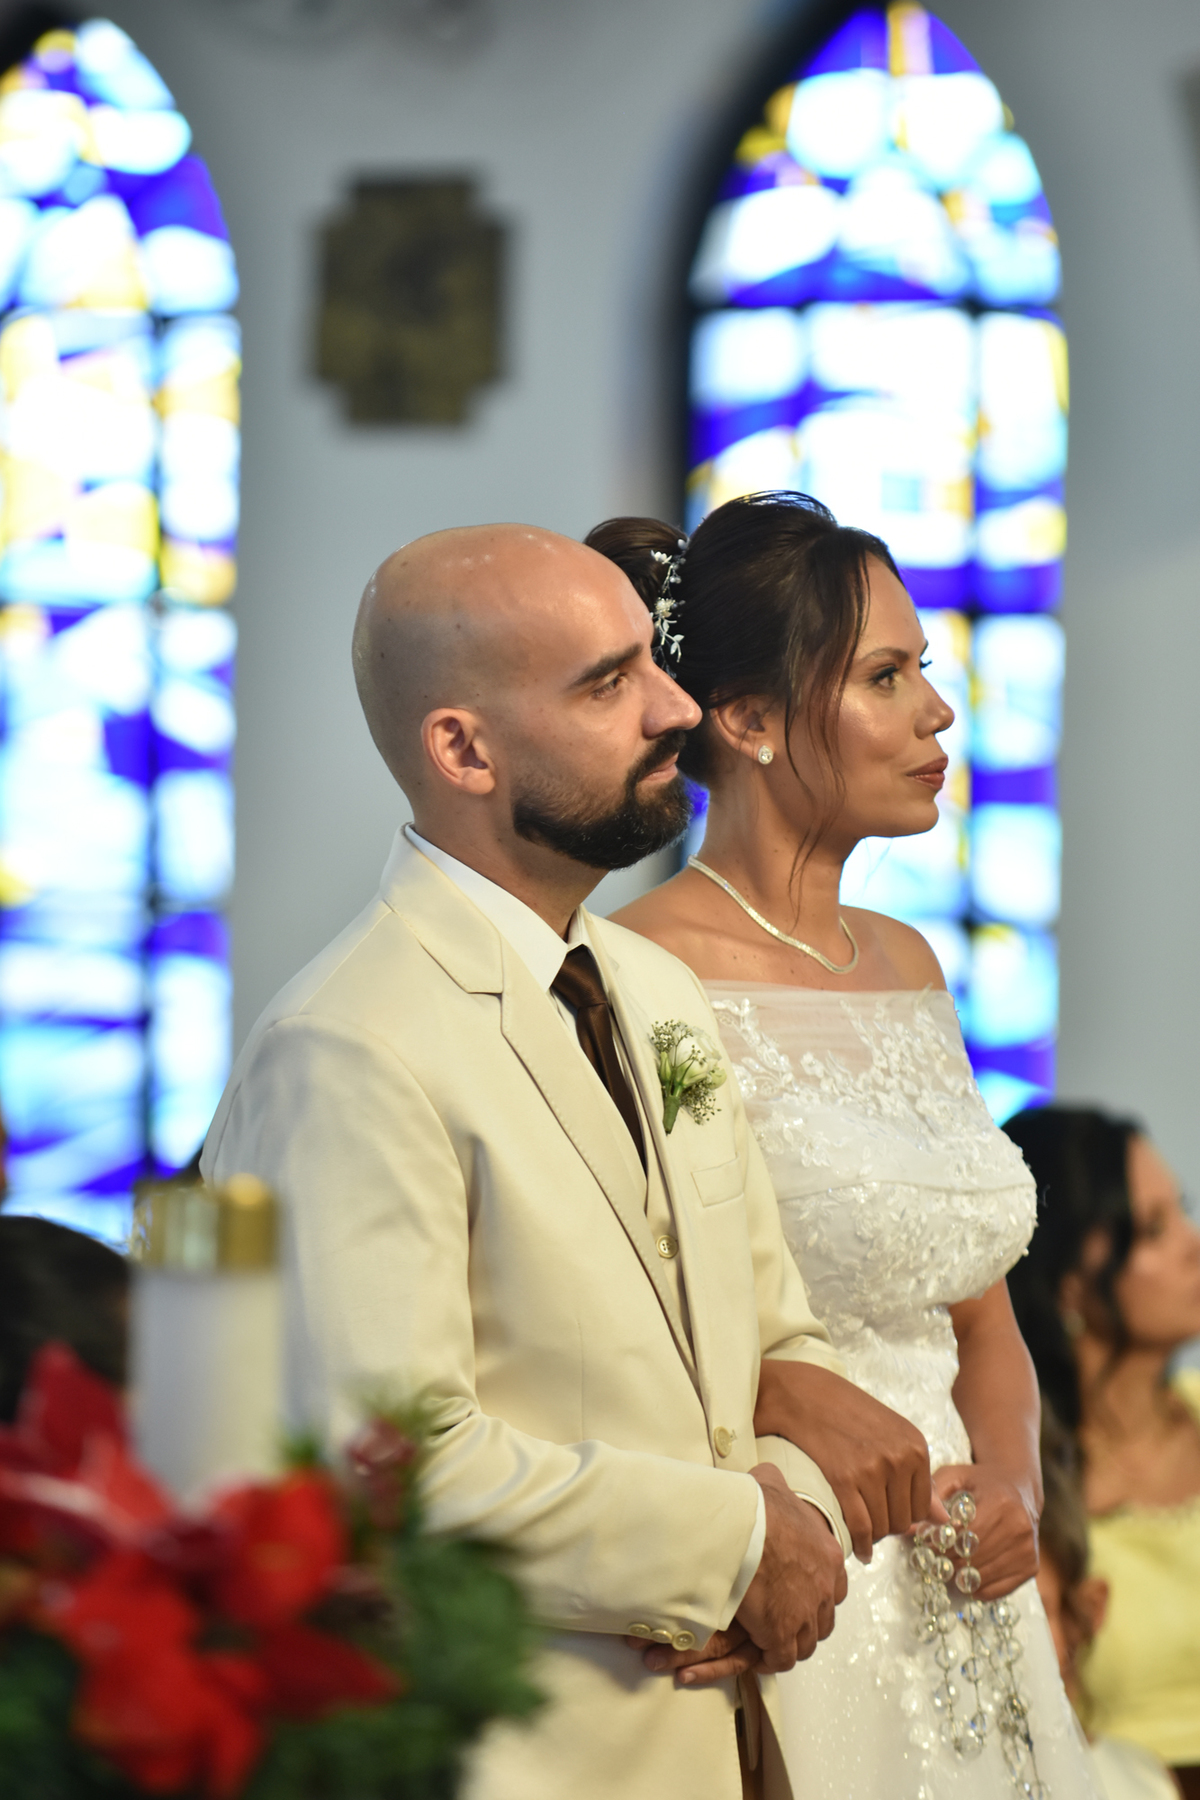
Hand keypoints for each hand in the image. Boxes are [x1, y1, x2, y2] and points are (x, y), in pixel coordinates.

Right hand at [628, 1467, 847, 1686]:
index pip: (835, 1585)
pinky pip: (782, 1658)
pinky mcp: (782, 1633)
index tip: (800, 1594)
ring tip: (770, 1640)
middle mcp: (825, 1586)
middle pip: (823, 1618)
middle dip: (806, 1622)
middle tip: (784, 1620)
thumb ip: (777, 1484)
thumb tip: (768, 1477)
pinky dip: (772, 1659)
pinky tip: (759, 1654)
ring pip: (806, 1642)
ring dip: (790, 1643)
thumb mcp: (771, 1483)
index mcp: (828, 1554)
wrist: (740, 1528)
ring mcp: (806, 1612)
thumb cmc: (754, 1504)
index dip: (818, 1593)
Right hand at [755, 1361, 934, 1561]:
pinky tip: (859, 1549)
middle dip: (889, 1527)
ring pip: (883, 1527)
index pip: (923, 1506)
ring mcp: (872, 1469)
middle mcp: (899, 1458)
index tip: (890, 1515)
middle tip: (873, 1522)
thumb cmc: (849, 1413)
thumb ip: (918, 1477)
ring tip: (863, 1532)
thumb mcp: (893, 1435)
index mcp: (916, 1446)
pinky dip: (861, 1544)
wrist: (805, 1395)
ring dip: (874, 1536)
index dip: (906, 1517)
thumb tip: (943, 1519)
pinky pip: (861, 1526)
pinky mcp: (843, 1478)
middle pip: (904, 1520)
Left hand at [932, 1462, 1038, 1600]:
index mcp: (1001, 1504)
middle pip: (970, 1559)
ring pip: (979, 1577)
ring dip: (957, 1575)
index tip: (926, 1541)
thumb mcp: (955, 1477)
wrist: (1020, 1489)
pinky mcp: (1031, 1567)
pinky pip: (993, 1590)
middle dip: (945, 1560)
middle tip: (932, 1556)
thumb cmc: (980, 1482)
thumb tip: (906, 1527)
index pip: (961, 1537)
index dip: (938, 1543)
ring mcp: (1027, 1550)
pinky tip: (966, 1571)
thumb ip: (931, 1497)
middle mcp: (1019, 1528)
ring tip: (946, 1562)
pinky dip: (974, 1585)